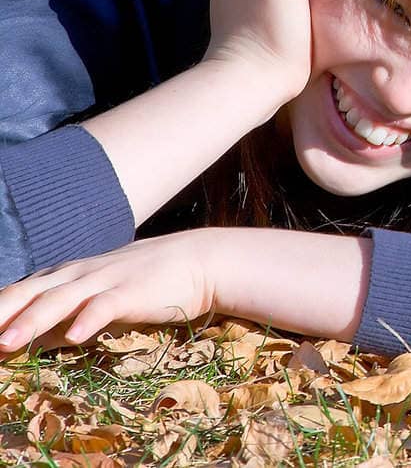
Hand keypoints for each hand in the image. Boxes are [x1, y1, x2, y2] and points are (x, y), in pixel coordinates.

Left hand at [0, 232, 217, 353]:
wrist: (198, 261)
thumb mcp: (95, 300)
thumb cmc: (145, 284)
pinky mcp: (133, 290)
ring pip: (60, 300)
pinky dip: (88, 320)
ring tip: (5, 343)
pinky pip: (106, 305)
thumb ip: (63, 318)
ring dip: (31, 321)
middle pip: (29, 293)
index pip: (18, 293)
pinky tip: (76, 337)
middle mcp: (78, 275)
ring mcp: (105, 280)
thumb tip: (29, 341)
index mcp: (66, 276)